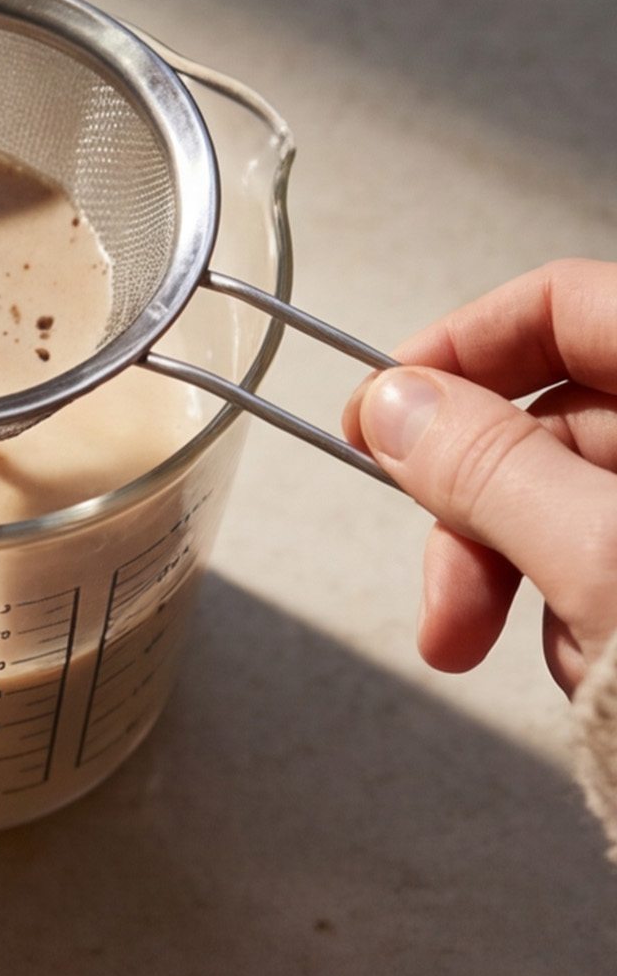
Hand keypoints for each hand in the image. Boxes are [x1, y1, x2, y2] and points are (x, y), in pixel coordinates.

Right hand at [342, 259, 616, 694]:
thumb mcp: (602, 558)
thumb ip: (489, 469)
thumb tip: (396, 407)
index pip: (563, 303)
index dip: (458, 347)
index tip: (382, 410)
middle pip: (555, 421)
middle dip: (478, 515)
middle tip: (441, 586)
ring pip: (575, 504)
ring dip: (522, 579)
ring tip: (529, 654)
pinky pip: (611, 562)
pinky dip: (583, 616)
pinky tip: (594, 672)